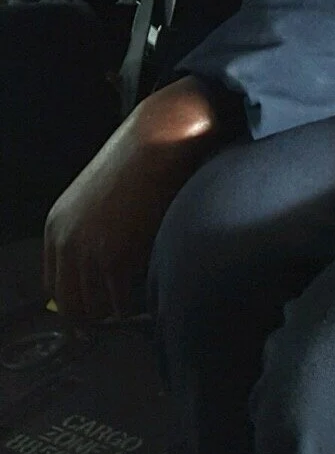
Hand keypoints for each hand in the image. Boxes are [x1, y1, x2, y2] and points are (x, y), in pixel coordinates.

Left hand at [44, 77, 218, 321]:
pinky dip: (137, 307)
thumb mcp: (100, 199)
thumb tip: (105, 275)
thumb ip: (93, 233)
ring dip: (120, 311)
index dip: (81, 303)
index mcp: (57, 226)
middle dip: (100, 314)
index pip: (55, 288)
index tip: (103, 309)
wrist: (160, 139)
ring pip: (96, 310)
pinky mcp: (112, 257)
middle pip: (72, 306)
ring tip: (143, 299)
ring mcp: (85, 251)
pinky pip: (121, 304)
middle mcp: (64, 241)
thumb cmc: (141, 162)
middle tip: (126, 311)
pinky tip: (153, 291)